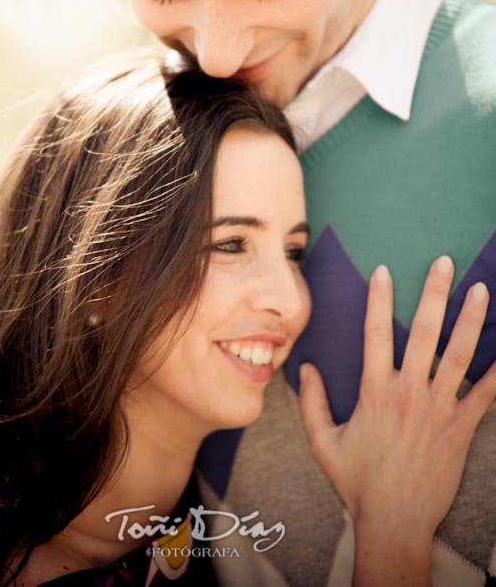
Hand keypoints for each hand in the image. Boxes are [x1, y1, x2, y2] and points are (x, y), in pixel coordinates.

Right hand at [299, 256, 495, 586]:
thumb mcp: (323, 443)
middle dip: (434, 293)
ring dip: (470, 320)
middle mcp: (408, 393)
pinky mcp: (460, 429)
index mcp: (375, 392)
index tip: (383, 270)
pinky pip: (484, 395)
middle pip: (423, 333)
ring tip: (480, 290)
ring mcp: (438, 410)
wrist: (394, 522)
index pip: (374, 333)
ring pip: (458, 355)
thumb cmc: (357, 482)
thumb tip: (305, 367)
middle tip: (444, 262)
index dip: (378, 298)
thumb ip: (313, 403)